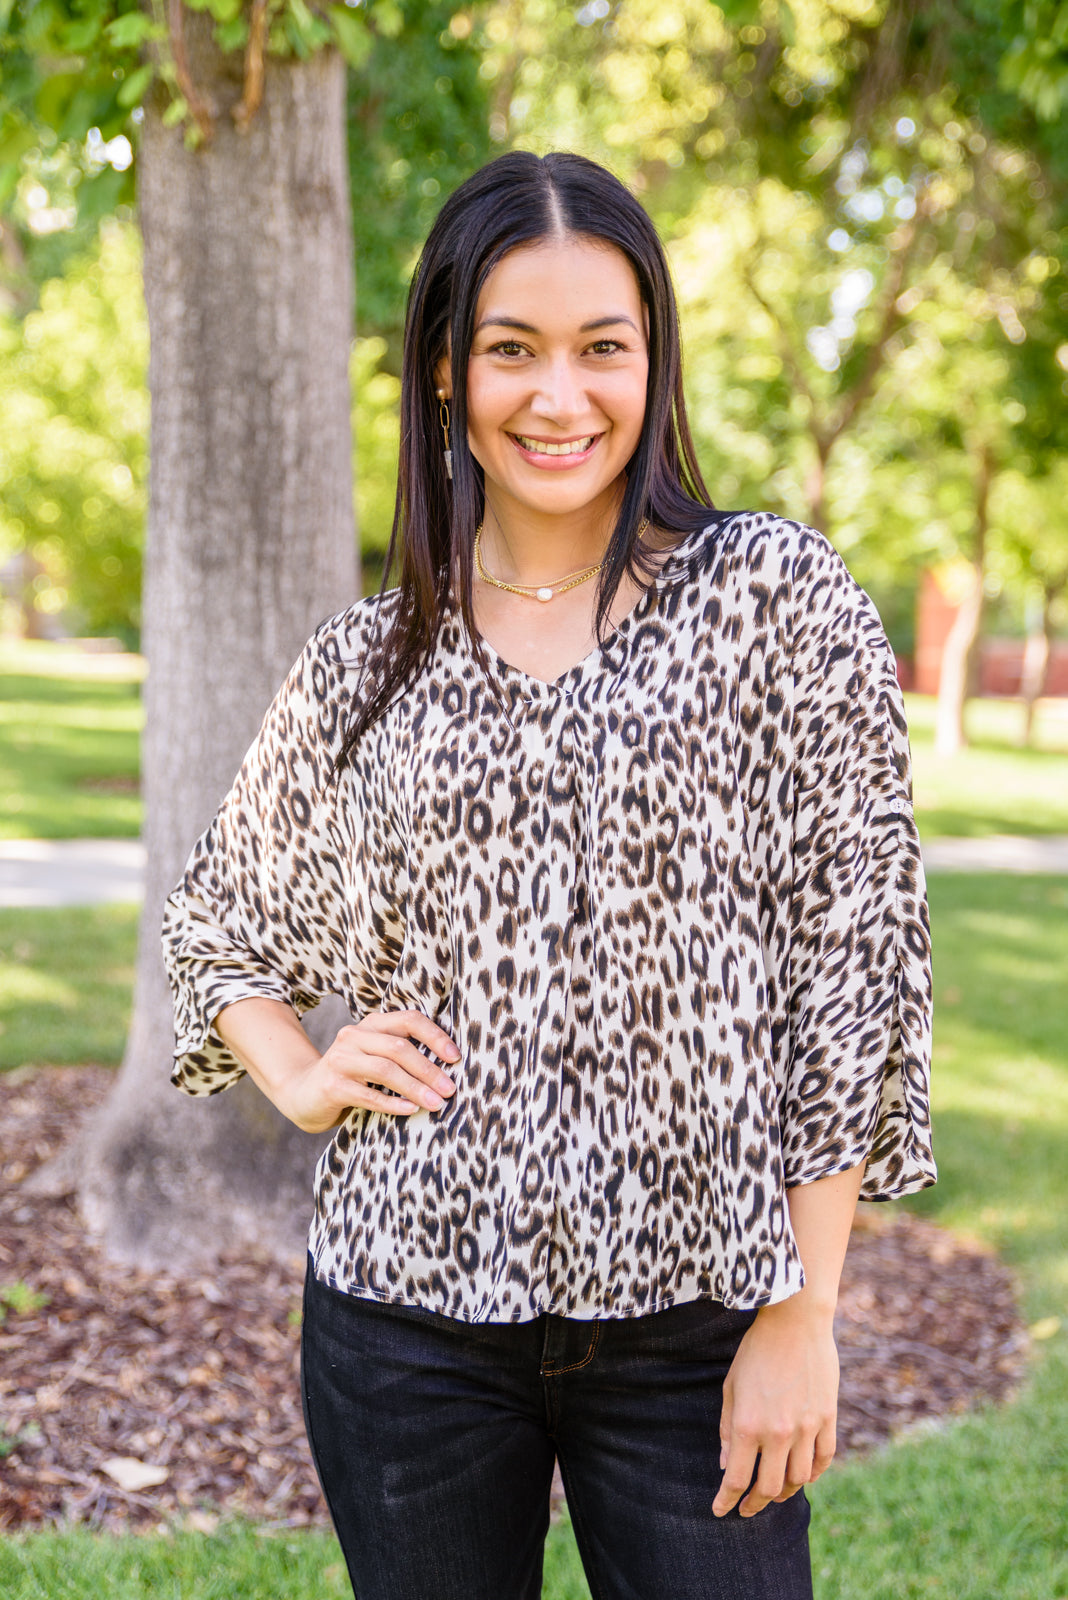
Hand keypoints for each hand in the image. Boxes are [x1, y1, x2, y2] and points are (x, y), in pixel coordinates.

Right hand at [278, 1009, 459, 1132]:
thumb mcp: (375, 1058)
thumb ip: (401, 1054)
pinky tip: (411, 1110)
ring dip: (415, 1088)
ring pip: (385, 1070)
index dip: (434, 1036)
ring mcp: (340, 1059)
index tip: (455, 1057)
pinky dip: (393, 1103)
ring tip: (436, 1103)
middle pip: (399, 1047)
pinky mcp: (332, 1085)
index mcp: (371, 1025)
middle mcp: (353, 1036)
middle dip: (429, 1069)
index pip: (409, 1019)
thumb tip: (449, 1067)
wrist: (304, 1094)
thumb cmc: (352, 1077)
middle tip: (450, 1089)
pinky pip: (368, 1094)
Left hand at [712, 1297, 838, 1518]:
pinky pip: (824, 1459)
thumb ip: (729, 1430)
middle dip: (755, 1504)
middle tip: (747, 1508)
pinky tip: (802, 1475)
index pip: (736, 1479)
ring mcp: (807, 1428)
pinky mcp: (828, 1418)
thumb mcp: (731, 1387)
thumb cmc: (756, 1351)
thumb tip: (728, 1466)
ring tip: (773, 1493)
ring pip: (799, 1479)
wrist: (795, 1322)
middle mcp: (779, 1432)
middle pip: (769, 1488)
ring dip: (785, 1491)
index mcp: (749, 1425)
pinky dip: (814, 1474)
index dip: (726, 1500)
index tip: (719, 1511)